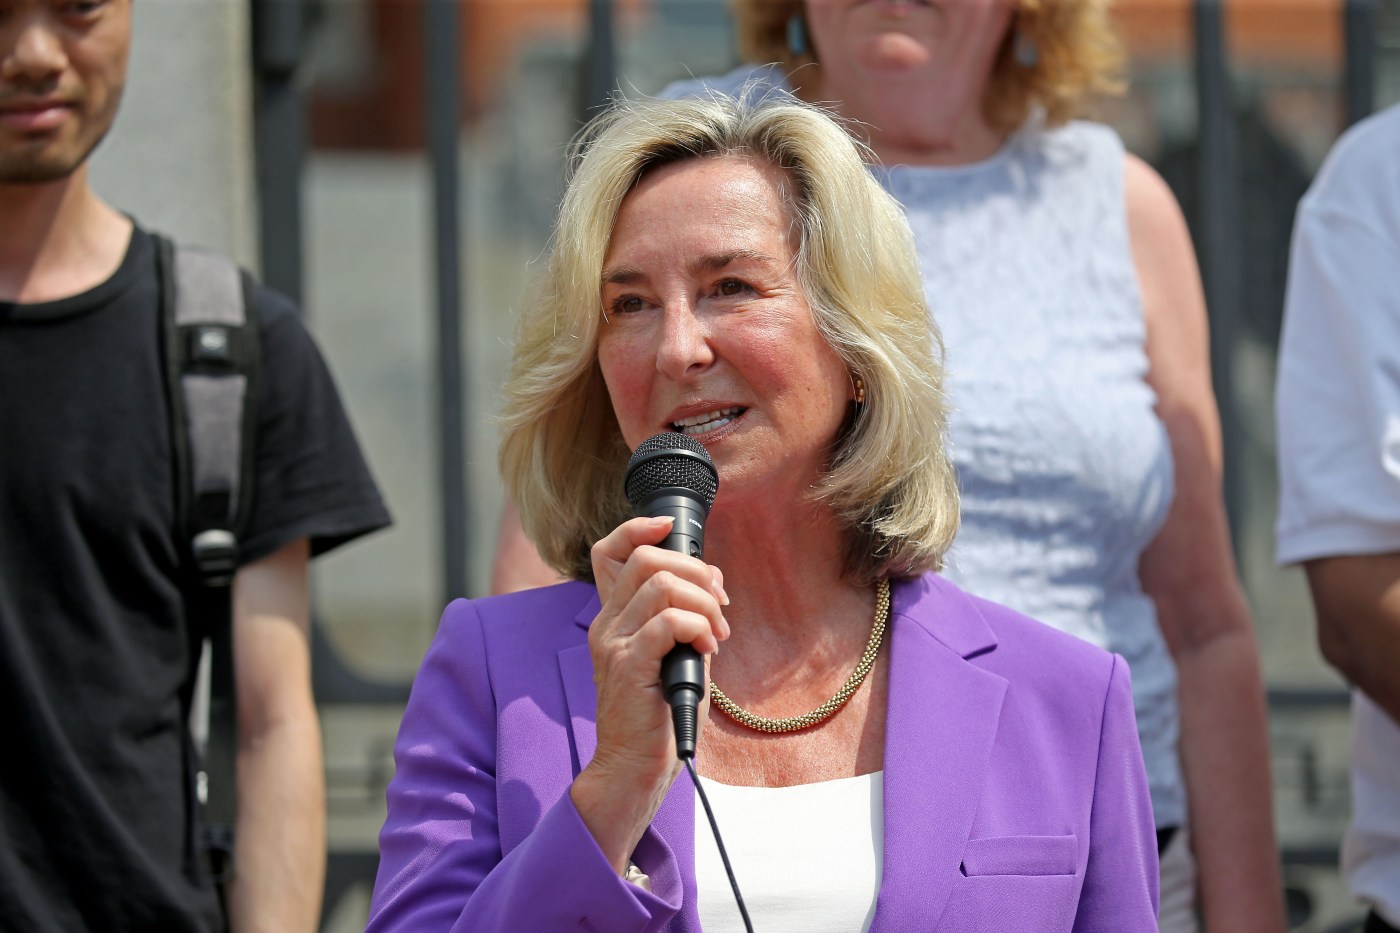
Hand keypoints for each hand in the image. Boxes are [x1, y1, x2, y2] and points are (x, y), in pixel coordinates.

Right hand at [569, 515, 729, 873]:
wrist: (636, 769)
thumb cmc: (659, 714)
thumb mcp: (675, 653)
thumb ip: (685, 616)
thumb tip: (711, 580)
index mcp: (613, 617)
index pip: (609, 551)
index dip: (639, 528)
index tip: (671, 530)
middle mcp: (606, 624)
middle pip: (645, 559)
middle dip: (695, 570)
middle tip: (719, 604)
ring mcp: (613, 644)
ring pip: (660, 585)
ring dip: (703, 602)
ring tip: (716, 633)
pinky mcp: (628, 666)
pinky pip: (668, 623)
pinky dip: (697, 627)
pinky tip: (707, 649)